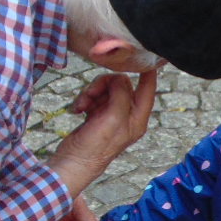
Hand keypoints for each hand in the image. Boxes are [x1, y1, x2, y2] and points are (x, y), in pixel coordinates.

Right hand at [49, 68, 159, 197]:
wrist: (72, 163)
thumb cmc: (95, 147)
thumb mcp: (113, 118)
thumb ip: (121, 94)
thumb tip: (120, 78)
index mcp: (138, 119)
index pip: (148, 90)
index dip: (147, 73)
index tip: (144, 57)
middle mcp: (127, 116)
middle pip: (121, 85)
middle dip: (104, 85)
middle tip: (91, 94)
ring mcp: (111, 115)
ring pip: (105, 89)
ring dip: (91, 93)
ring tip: (82, 105)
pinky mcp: (97, 115)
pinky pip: (94, 97)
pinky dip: (85, 99)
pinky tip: (77, 110)